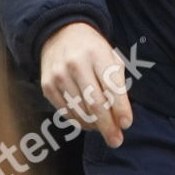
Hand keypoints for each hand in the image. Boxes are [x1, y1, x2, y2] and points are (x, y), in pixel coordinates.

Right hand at [40, 22, 132, 146]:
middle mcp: (76, 64)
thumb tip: (121, 118)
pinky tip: (89, 123)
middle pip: (94, 103)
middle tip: (116, 140)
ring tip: (104, 130)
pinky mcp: (47, 86)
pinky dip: (79, 121)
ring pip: (79, 111)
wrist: (60, 34)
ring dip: (94, 126)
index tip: (127, 124)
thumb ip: (117, 83)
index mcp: (98, 54)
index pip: (112, 86)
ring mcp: (59, 76)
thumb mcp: (110, 57)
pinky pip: (65, 112)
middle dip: (107, 126)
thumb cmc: (93, 49)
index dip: (120, 108)